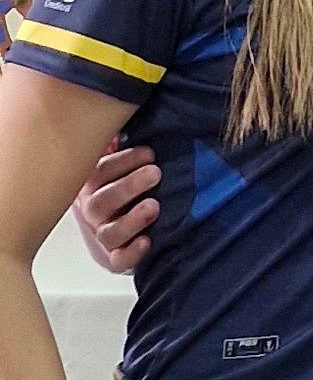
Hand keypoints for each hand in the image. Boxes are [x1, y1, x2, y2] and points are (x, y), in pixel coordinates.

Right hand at [71, 139, 158, 272]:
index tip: (150, 153)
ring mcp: (102, 236)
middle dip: (129, 185)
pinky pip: (118, 260)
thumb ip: (125, 150)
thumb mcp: (123, 169)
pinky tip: (148, 242)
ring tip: (154, 206)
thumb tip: (134, 119)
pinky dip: (132, 252)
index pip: (99, 172)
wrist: (124, 235)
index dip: (123, 161)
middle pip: (102, 200)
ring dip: (132, 218)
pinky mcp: (114, 259)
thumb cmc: (128, 194)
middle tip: (155, 173)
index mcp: (91, 186)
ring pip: (109, 230)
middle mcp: (91, 211)